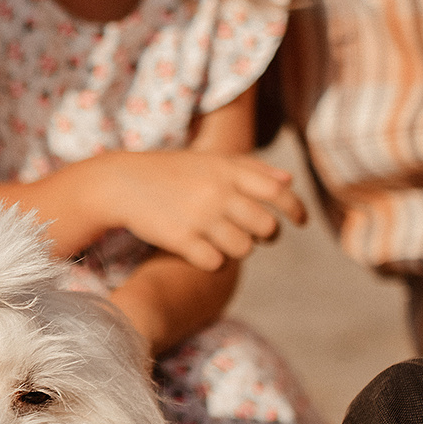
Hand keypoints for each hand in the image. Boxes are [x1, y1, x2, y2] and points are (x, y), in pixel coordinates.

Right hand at [105, 150, 306, 270]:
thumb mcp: (209, 161)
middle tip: (255, 235)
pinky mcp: (181, 240)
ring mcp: (200, 217)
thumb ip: (251, 169)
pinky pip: (216, 263)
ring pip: (244, 249)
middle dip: (266, 235)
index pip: (278, 192)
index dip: (295, 209)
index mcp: (227, 170)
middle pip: (267, 227)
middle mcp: (217, 193)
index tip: (300, 221)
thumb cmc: (170, 172)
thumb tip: (290, 181)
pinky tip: (201, 251)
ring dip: (238, 249)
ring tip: (222, 241)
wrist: (122, 183)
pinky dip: (212, 261)